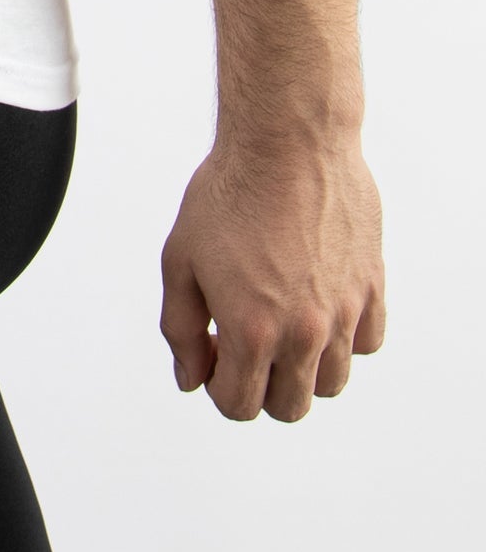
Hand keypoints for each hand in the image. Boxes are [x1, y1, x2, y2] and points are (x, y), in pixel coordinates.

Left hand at [158, 134, 385, 420]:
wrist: (286, 144)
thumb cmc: (226, 195)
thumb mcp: (179, 260)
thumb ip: (180, 328)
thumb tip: (191, 380)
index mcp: (251, 329)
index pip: (239, 406)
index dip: (217, 387)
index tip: (212, 350)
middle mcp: (304, 332)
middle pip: (289, 406)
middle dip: (259, 385)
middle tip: (242, 340)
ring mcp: (344, 313)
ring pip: (332, 383)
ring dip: (303, 367)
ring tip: (278, 318)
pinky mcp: (372, 289)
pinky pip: (366, 344)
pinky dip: (342, 338)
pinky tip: (314, 301)